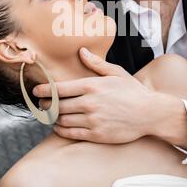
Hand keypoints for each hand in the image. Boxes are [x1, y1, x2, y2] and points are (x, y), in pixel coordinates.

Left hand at [33, 48, 160, 143]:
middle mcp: (89, 103)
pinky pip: (71, 133)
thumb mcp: (116, 73)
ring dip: (53, 118)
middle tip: (41, 104)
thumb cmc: (133, 91)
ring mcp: (92, 120)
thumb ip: (96, 63)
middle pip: (57, 105)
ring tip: (51, 115)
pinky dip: (61, 130)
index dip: (44, 90)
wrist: (150, 113)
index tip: (36, 91)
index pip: (59, 89)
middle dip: (46, 105)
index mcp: (91, 86)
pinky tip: (59, 127)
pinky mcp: (96, 134)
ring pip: (62, 120)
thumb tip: (81, 52)